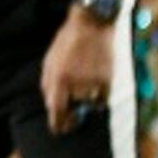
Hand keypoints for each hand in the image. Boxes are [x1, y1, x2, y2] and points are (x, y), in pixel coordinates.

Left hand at [42, 12, 117, 130]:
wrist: (91, 26)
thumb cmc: (67, 43)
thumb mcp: (49, 62)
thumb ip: (49, 85)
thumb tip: (51, 106)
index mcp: (58, 78)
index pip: (57, 110)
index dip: (58, 124)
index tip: (60, 131)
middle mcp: (76, 82)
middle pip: (75, 109)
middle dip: (74, 114)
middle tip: (74, 115)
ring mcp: (94, 81)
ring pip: (90, 104)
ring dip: (87, 102)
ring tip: (85, 87)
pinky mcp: (109, 78)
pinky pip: (104, 98)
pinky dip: (100, 97)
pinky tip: (97, 86)